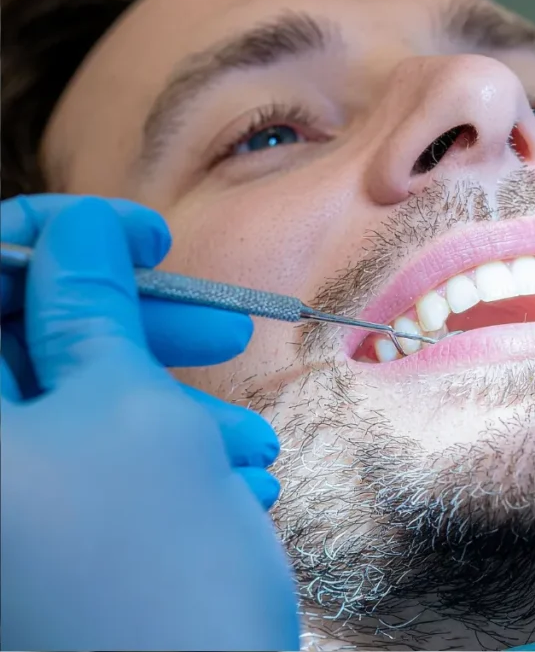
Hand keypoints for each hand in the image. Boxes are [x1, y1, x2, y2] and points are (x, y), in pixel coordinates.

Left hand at [0, 199, 298, 649]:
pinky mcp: (38, 551)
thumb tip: (78, 225)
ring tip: (250, 445)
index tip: (150, 234)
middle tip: (222, 329)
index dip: (59, 235)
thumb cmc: (154, 569)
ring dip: (167, 412)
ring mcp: (6, 515)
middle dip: (133, 334)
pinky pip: (88, 474)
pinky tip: (232, 487)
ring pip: (72, 416)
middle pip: (27, 347)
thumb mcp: (132, 411)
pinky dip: (160, 467)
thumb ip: (89, 304)